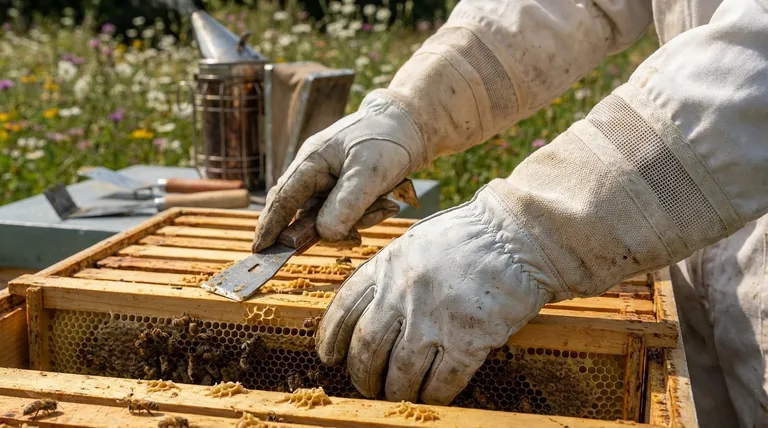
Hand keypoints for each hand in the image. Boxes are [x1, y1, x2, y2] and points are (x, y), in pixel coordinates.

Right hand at [252, 94, 426, 251]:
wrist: (412, 124)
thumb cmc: (387, 138)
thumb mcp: (369, 171)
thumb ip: (346, 203)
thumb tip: (325, 234)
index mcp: (311, 161)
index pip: (283, 199)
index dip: (271, 226)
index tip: (260, 250)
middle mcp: (314, 172)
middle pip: (306, 214)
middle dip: (330, 229)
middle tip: (354, 236)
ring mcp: (329, 181)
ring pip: (330, 217)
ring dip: (357, 219)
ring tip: (385, 204)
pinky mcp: (345, 188)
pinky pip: (347, 214)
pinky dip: (365, 215)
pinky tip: (386, 204)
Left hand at [315, 181, 570, 404]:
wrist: (519, 235)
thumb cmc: (472, 235)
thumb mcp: (416, 242)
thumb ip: (391, 273)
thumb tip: (372, 307)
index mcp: (387, 266)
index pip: (344, 310)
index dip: (331, 339)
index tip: (330, 356)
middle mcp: (403, 294)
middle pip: (366, 349)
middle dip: (362, 375)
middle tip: (366, 385)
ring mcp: (434, 319)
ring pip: (399, 373)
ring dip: (396, 391)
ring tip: (399, 394)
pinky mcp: (468, 340)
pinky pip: (441, 383)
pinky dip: (433, 395)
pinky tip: (434, 395)